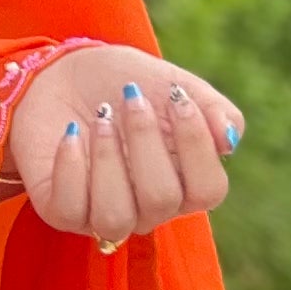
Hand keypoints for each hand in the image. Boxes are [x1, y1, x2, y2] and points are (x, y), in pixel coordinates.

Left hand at [3, 46, 238, 250]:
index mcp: (184, 183)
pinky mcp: (61, 210)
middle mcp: (148, 208)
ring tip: (101, 118)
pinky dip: (71, 168)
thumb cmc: (126, 83)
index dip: (196, 145)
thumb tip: (229, 141)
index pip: (209, 191)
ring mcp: (103, 214)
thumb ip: (214, 110)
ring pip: (115, 217)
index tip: (177, 98)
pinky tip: (71, 133)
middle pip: (162, 199)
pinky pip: (70, 211)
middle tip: (130, 97)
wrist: (66, 71)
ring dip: (108, 159)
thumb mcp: (174, 84)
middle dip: (145, 140)